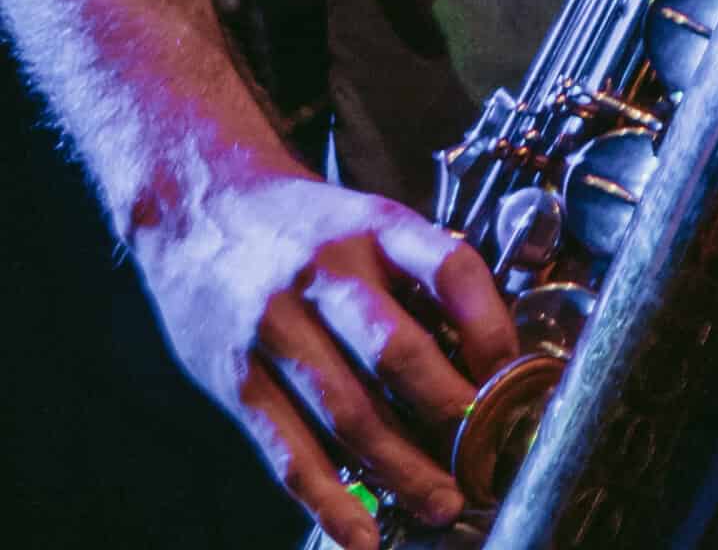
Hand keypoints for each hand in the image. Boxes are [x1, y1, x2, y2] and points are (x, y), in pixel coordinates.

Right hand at [133, 160, 517, 547]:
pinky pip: (288, 449)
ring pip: (348, 412)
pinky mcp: (237, 378)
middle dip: (451, 414)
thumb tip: (487, 349)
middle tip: (488, 458)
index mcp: (372, 226)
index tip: (519, 378)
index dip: (491, 327)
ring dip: (403, 470)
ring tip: (444, 503)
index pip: (449, 267)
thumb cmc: (299, 224)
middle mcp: (325, 273)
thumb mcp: (366, 218)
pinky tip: (363, 535)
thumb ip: (418, 274)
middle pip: (398, 351)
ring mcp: (276, 327)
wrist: (196, 203)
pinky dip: (329, 500)